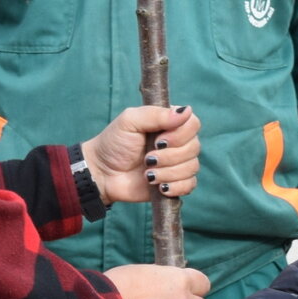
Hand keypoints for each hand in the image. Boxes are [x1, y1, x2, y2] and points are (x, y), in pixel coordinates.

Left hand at [83, 104, 201, 202]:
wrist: (102, 173)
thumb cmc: (114, 143)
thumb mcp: (130, 121)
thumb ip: (156, 114)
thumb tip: (186, 111)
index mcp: (169, 123)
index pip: (193, 124)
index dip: (180, 134)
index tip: (158, 140)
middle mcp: (177, 142)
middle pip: (194, 147)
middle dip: (169, 156)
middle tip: (147, 159)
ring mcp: (177, 163)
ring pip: (192, 167)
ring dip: (168, 172)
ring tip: (148, 174)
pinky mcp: (175, 182)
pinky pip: (190, 185)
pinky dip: (175, 186)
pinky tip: (159, 187)